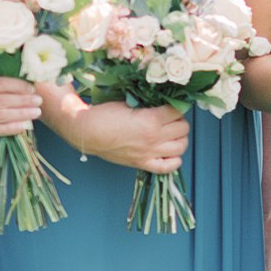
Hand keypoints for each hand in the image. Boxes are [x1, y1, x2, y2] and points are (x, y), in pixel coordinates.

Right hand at [0, 76, 41, 138]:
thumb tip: (22, 85)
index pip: (0, 84)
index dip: (18, 86)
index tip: (32, 88)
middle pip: (3, 101)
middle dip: (24, 101)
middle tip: (39, 101)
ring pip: (1, 116)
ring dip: (22, 115)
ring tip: (36, 113)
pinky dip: (12, 128)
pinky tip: (24, 125)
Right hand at [75, 100, 190, 173]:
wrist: (87, 132)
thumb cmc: (105, 115)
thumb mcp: (130, 103)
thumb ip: (149, 105)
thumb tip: (163, 103)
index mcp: (151, 120)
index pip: (178, 111)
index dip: (176, 106)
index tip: (171, 105)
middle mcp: (154, 138)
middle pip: (183, 128)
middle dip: (179, 121)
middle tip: (170, 118)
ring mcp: (149, 152)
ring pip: (181, 147)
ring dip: (179, 138)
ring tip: (171, 133)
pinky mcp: (142, 163)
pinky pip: (168, 167)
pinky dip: (174, 160)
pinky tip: (169, 152)